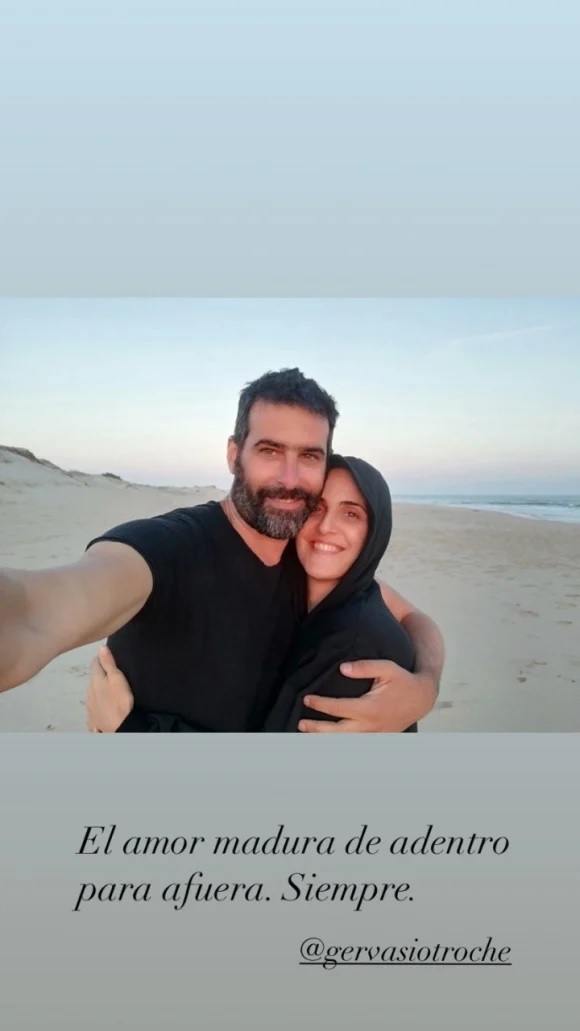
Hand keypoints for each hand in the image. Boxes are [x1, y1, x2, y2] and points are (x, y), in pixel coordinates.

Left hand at [86, 645, 133, 732]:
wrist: (120, 726)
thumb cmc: (121, 700)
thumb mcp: (117, 678)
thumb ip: (108, 663)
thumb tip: (100, 647)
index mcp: (95, 680)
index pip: (95, 663)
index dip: (101, 659)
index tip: (108, 658)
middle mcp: (88, 691)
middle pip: (92, 678)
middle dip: (99, 675)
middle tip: (111, 675)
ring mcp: (89, 706)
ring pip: (92, 693)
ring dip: (98, 690)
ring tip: (109, 692)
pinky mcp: (92, 718)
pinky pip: (93, 709)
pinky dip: (97, 707)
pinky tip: (103, 709)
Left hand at [298, 660, 437, 732]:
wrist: (421, 698)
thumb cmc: (403, 681)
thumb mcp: (387, 668)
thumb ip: (365, 667)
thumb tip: (343, 668)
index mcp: (370, 709)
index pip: (339, 709)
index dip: (321, 704)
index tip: (307, 698)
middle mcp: (370, 725)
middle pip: (337, 732)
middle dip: (317, 728)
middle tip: (301, 723)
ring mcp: (374, 734)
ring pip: (345, 741)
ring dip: (325, 738)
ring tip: (308, 733)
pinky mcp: (376, 737)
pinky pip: (354, 742)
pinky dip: (339, 741)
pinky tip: (326, 738)